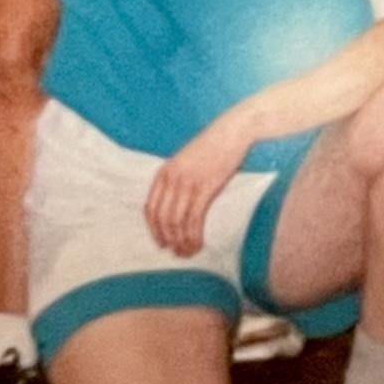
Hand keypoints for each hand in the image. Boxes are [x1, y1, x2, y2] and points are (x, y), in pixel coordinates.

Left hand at [142, 117, 251, 258]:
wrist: (233, 131)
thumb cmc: (214, 146)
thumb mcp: (186, 161)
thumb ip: (177, 179)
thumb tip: (177, 207)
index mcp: (164, 172)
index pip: (150, 208)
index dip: (153, 229)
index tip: (161, 242)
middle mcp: (172, 178)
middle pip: (162, 218)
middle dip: (167, 239)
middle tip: (176, 252)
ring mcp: (187, 183)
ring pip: (177, 222)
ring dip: (181, 241)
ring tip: (188, 252)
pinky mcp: (205, 188)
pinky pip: (194, 219)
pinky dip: (194, 235)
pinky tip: (199, 243)